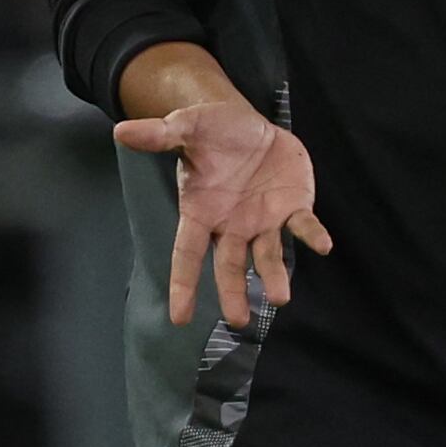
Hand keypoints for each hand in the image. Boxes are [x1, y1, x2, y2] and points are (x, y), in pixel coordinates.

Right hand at [113, 100, 333, 327]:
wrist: (250, 125)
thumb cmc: (212, 132)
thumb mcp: (187, 127)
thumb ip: (160, 135)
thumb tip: (121, 130)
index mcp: (201, 213)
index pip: (188, 254)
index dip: (184, 284)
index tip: (180, 318)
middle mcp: (232, 225)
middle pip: (230, 265)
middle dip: (234, 292)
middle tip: (238, 321)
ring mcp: (264, 219)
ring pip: (268, 254)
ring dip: (274, 275)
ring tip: (280, 298)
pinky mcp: (293, 207)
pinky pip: (302, 225)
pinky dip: (312, 235)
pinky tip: (323, 245)